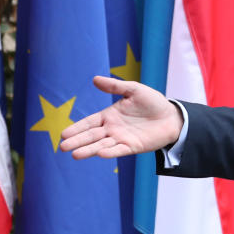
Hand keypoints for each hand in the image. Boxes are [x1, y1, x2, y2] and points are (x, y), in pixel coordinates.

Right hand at [59, 76, 183, 159]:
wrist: (172, 116)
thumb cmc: (153, 102)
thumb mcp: (133, 90)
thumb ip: (114, 86)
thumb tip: (94, 79)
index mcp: (110, 116)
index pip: (89, 123)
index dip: (77, 128)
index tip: (63, 133)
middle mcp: (113, 129)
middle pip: (91, 136)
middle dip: (77, 141)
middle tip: (62, 147)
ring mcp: (122, 139)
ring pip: (101, 145)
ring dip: (88, 150)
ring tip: (74, 154)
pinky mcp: (133, 147)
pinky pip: (119, 150)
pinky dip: (110, 152)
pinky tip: (100, 153)